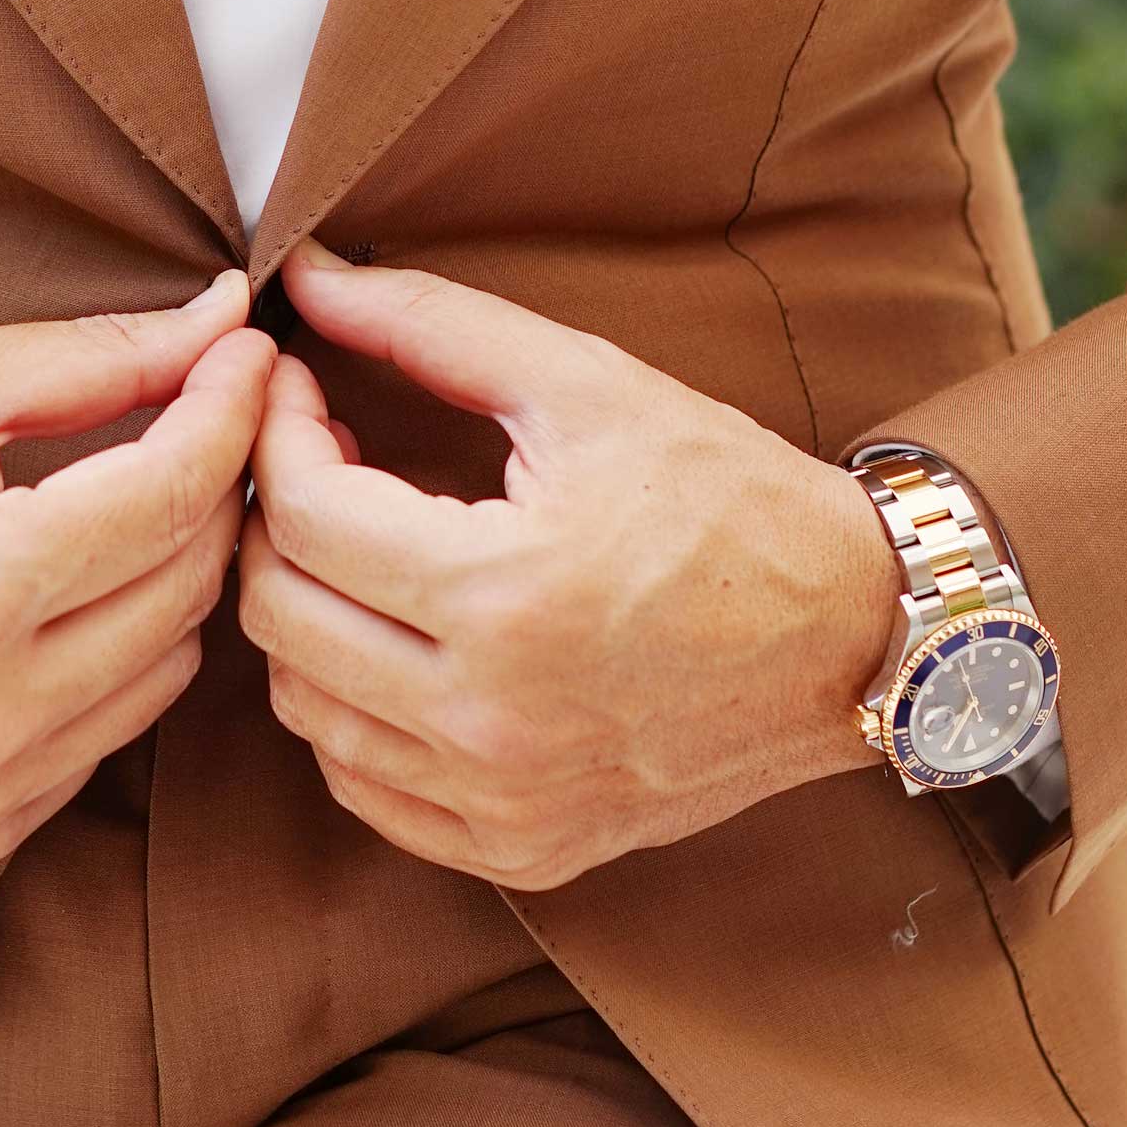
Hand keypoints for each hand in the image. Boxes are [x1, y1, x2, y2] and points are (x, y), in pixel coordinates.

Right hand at [0, 272, 271, 869]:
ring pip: (170, 666)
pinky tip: (64, 596)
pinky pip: (109, 730)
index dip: (230, 409)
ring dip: (167, 576)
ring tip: (129, 498)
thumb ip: (91, 360)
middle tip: (205, 408)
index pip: (172, 495)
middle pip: (189, 584)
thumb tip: (220, 320)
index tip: (249, 350)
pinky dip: (113, 655)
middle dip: (210, 485)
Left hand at [240, 243, 896, 888]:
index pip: (303, 516)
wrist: (852, 634)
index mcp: (504, 598)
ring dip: (304, 613)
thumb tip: (304, 279)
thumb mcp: (587, 385)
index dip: (276, 434)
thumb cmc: (727, 495)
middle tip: (321, 459)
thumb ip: (432, 326)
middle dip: (274, 519)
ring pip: (305, 707)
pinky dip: (351, 711)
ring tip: (360, 545)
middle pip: (277, 616)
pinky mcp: (521, 848)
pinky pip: (364, 787)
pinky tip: (396, 641)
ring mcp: (503, 801)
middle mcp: (490, 720)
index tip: (300, 388)